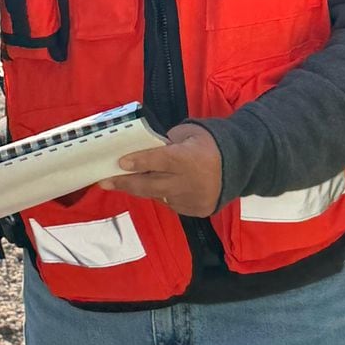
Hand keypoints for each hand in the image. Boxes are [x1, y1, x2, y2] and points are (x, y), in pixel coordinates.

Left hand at [100, 123, 223, 216]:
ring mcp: (192, 199)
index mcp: (188, 158)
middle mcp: (188, 182)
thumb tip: (144, 150)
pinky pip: (171, 204)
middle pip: (151, 185)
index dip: (139, 162)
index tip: (120, 163)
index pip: (159, 160)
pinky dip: (163, 195)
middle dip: (125, 183)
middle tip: (105, 181)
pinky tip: (160, 186)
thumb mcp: (190, 134)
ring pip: (158, 196)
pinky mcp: (196, 210)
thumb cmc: (209, 144)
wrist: (240, 165)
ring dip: (143, 189)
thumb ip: (167, 142)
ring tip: (126, 181)